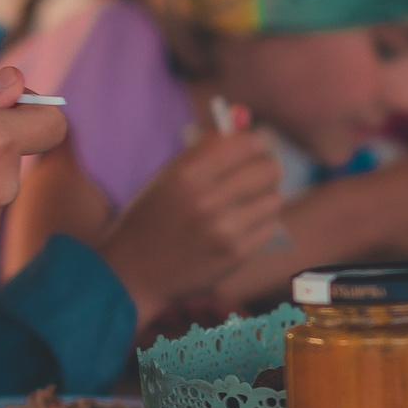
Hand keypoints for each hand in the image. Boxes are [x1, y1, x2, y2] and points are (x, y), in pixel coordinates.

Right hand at [97, 129, 286, 323]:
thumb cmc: (152, 217)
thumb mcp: (168, 177)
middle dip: (266, 168)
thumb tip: (251, 134)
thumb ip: (207, 154)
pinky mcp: (235, 255)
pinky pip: (270, 226)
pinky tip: (242, 226)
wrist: (132, 273)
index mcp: (186, 174)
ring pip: (274, 198)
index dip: (254, 143)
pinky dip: (261, 223)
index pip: (247, 143)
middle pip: (269, 168)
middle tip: (258, 174)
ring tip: (247, 203)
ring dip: (264, 198)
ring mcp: (223, 230)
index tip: (252, 149)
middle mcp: (206, 201)